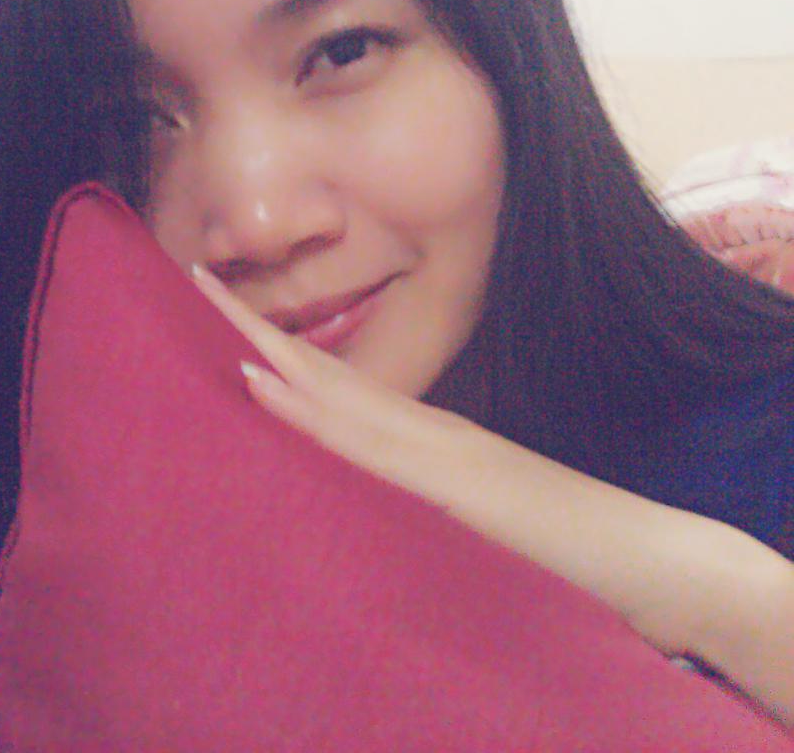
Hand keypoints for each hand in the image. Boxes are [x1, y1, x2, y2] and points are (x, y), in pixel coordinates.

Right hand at [190, 263, 472, 510]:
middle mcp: (324, 376)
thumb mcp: (350, 437)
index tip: (194, 271)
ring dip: (247, 331)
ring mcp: (337, 387)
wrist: (455, 461)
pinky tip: (265, 365)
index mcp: (319, 380)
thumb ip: (299, 408)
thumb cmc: (405, 454)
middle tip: (191, 284)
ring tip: (214, 317)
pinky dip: (271, 356)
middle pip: (264, 334)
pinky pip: (296, 370)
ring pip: (279, 350)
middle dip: (228, 310)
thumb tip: (246, 372)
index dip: (227, 306)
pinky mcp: (347, 402)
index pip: (261, 335)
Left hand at [191, 264, 793, 728]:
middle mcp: (420, 427)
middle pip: (321, 366)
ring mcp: (432, 450)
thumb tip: (357, 480)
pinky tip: (264, 383)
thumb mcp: (465, 510)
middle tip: (191, 272)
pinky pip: (359, 442)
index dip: (274, 343)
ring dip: (265, 348)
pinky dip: (305, 410)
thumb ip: (415, 489)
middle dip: (251, 323)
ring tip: (208, 306)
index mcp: (421, 434)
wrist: (637, 556)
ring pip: (332, 389)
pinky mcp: (444, 481)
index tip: (220, 312)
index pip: (334, 380)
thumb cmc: (550, 542)